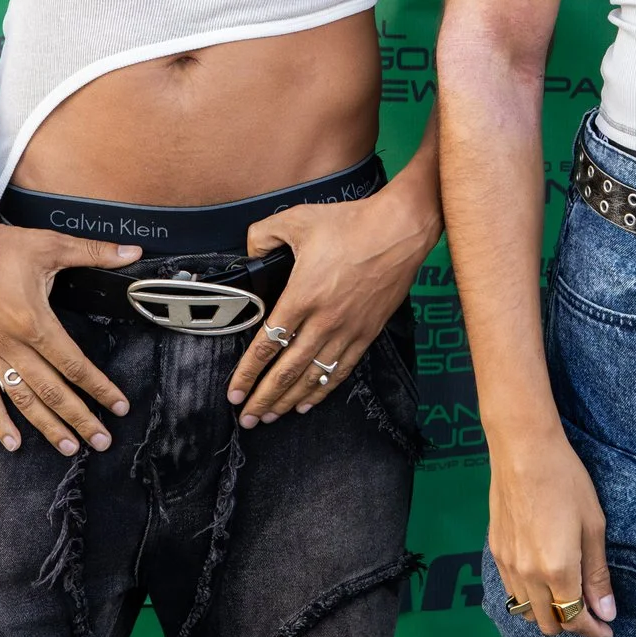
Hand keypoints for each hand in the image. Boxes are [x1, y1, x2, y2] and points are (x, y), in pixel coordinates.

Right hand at [0, 214, 138, 454]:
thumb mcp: (50, 245)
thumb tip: (133, 254)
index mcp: (34, 322)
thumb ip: (93, 251)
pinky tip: (13, 442)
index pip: (74, 365)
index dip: (100, 387)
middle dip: (79, 418)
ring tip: (68, 447)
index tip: (119, 406)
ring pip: (22, 399)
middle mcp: (12, 346)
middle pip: (52, 391)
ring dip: (46, 426)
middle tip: (102, 441)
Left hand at [224, 188, 436, 425]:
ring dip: (289, 400)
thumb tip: (250, 251)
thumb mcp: (297, 219)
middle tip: (249, 417)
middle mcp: (323, 320)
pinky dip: (323, 391)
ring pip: (313, 377)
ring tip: (272, 415)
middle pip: (287, 371)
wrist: (400, 229)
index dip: (248, 372)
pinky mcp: (368, 333)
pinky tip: (309, 402)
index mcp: (302, 296)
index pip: (267, 344)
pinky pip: (341, 370)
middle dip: (264, 398)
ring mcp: (348, 330)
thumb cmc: (352, 223)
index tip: (235, 392)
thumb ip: (263, 234)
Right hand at [488, 428, 617, 636]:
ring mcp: (508, 564)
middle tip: (589, 611)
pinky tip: (542, 578)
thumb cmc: (565, 479)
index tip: (606, 630)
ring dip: (547, 612)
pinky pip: (511, 589)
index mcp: (557, 570)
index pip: (575, 619)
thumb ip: (597, 574)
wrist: (523, 448)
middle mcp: (528, 575)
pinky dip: (528, 596)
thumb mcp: (593, 526)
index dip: (593, 630)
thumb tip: (606, 612)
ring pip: (526, 611)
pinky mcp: (496, 550)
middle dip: (571, 624)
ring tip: (565, 594)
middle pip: (547, 624)